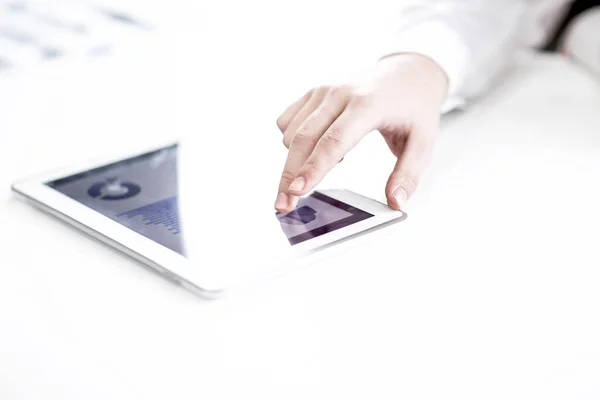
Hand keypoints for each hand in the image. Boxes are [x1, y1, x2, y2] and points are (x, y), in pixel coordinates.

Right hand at [274, 54, 448, 211]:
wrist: (407, 72)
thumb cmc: (414, 108)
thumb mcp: (424, 142)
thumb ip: (408, 175)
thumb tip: (395, 203)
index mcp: (369, 104)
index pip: (335, 140)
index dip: (314, 167)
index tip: (297, 191)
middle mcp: (341, 93)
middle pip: (304, 139)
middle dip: (289, 175)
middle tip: (283, 205)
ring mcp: (323, 90)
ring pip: (292, 133)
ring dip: (296, 160)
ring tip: (332, 164)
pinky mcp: (312, 91)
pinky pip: (287, 122)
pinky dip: (294, 142)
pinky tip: (320, 146)